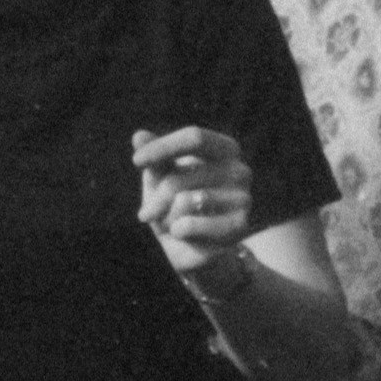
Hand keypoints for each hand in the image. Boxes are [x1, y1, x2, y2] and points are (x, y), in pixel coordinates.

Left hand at [132, 127, 258, 275]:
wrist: (194, 245)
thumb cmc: (175, 204)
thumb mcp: (161, 177)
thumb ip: (154, 158)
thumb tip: (139, 135)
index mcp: (225, 149)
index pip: (195, 137)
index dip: (163, 147)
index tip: (137, 161)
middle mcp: (240, 170)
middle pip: (181, 175)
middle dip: (156, 198)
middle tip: (146, 214)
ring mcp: (244, 198)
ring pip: (185, 201)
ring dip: (167, 217)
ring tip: (171, 223)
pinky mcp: (239, 225)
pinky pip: (190, 224)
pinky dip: (177, 231)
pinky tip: (184, 234)